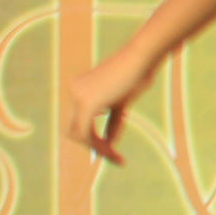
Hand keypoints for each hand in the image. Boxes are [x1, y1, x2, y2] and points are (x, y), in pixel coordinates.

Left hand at [64, 48, 158, 165]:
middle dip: (91, 145)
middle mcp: (74, 92)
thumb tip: (108, 144)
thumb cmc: (138, 74)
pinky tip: (112, 151)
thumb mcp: (122, 102)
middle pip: (72, 129)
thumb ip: (112, 122)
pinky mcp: (87, 104)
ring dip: (97, 149)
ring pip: (78, 135)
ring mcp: (77, 97)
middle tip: (112, 157)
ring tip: (116, 157)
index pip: (77, 120)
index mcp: (79, 88)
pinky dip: (98, 146)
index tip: (110, 148)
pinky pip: (86, 134)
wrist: (143, 57)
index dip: (91, 137)